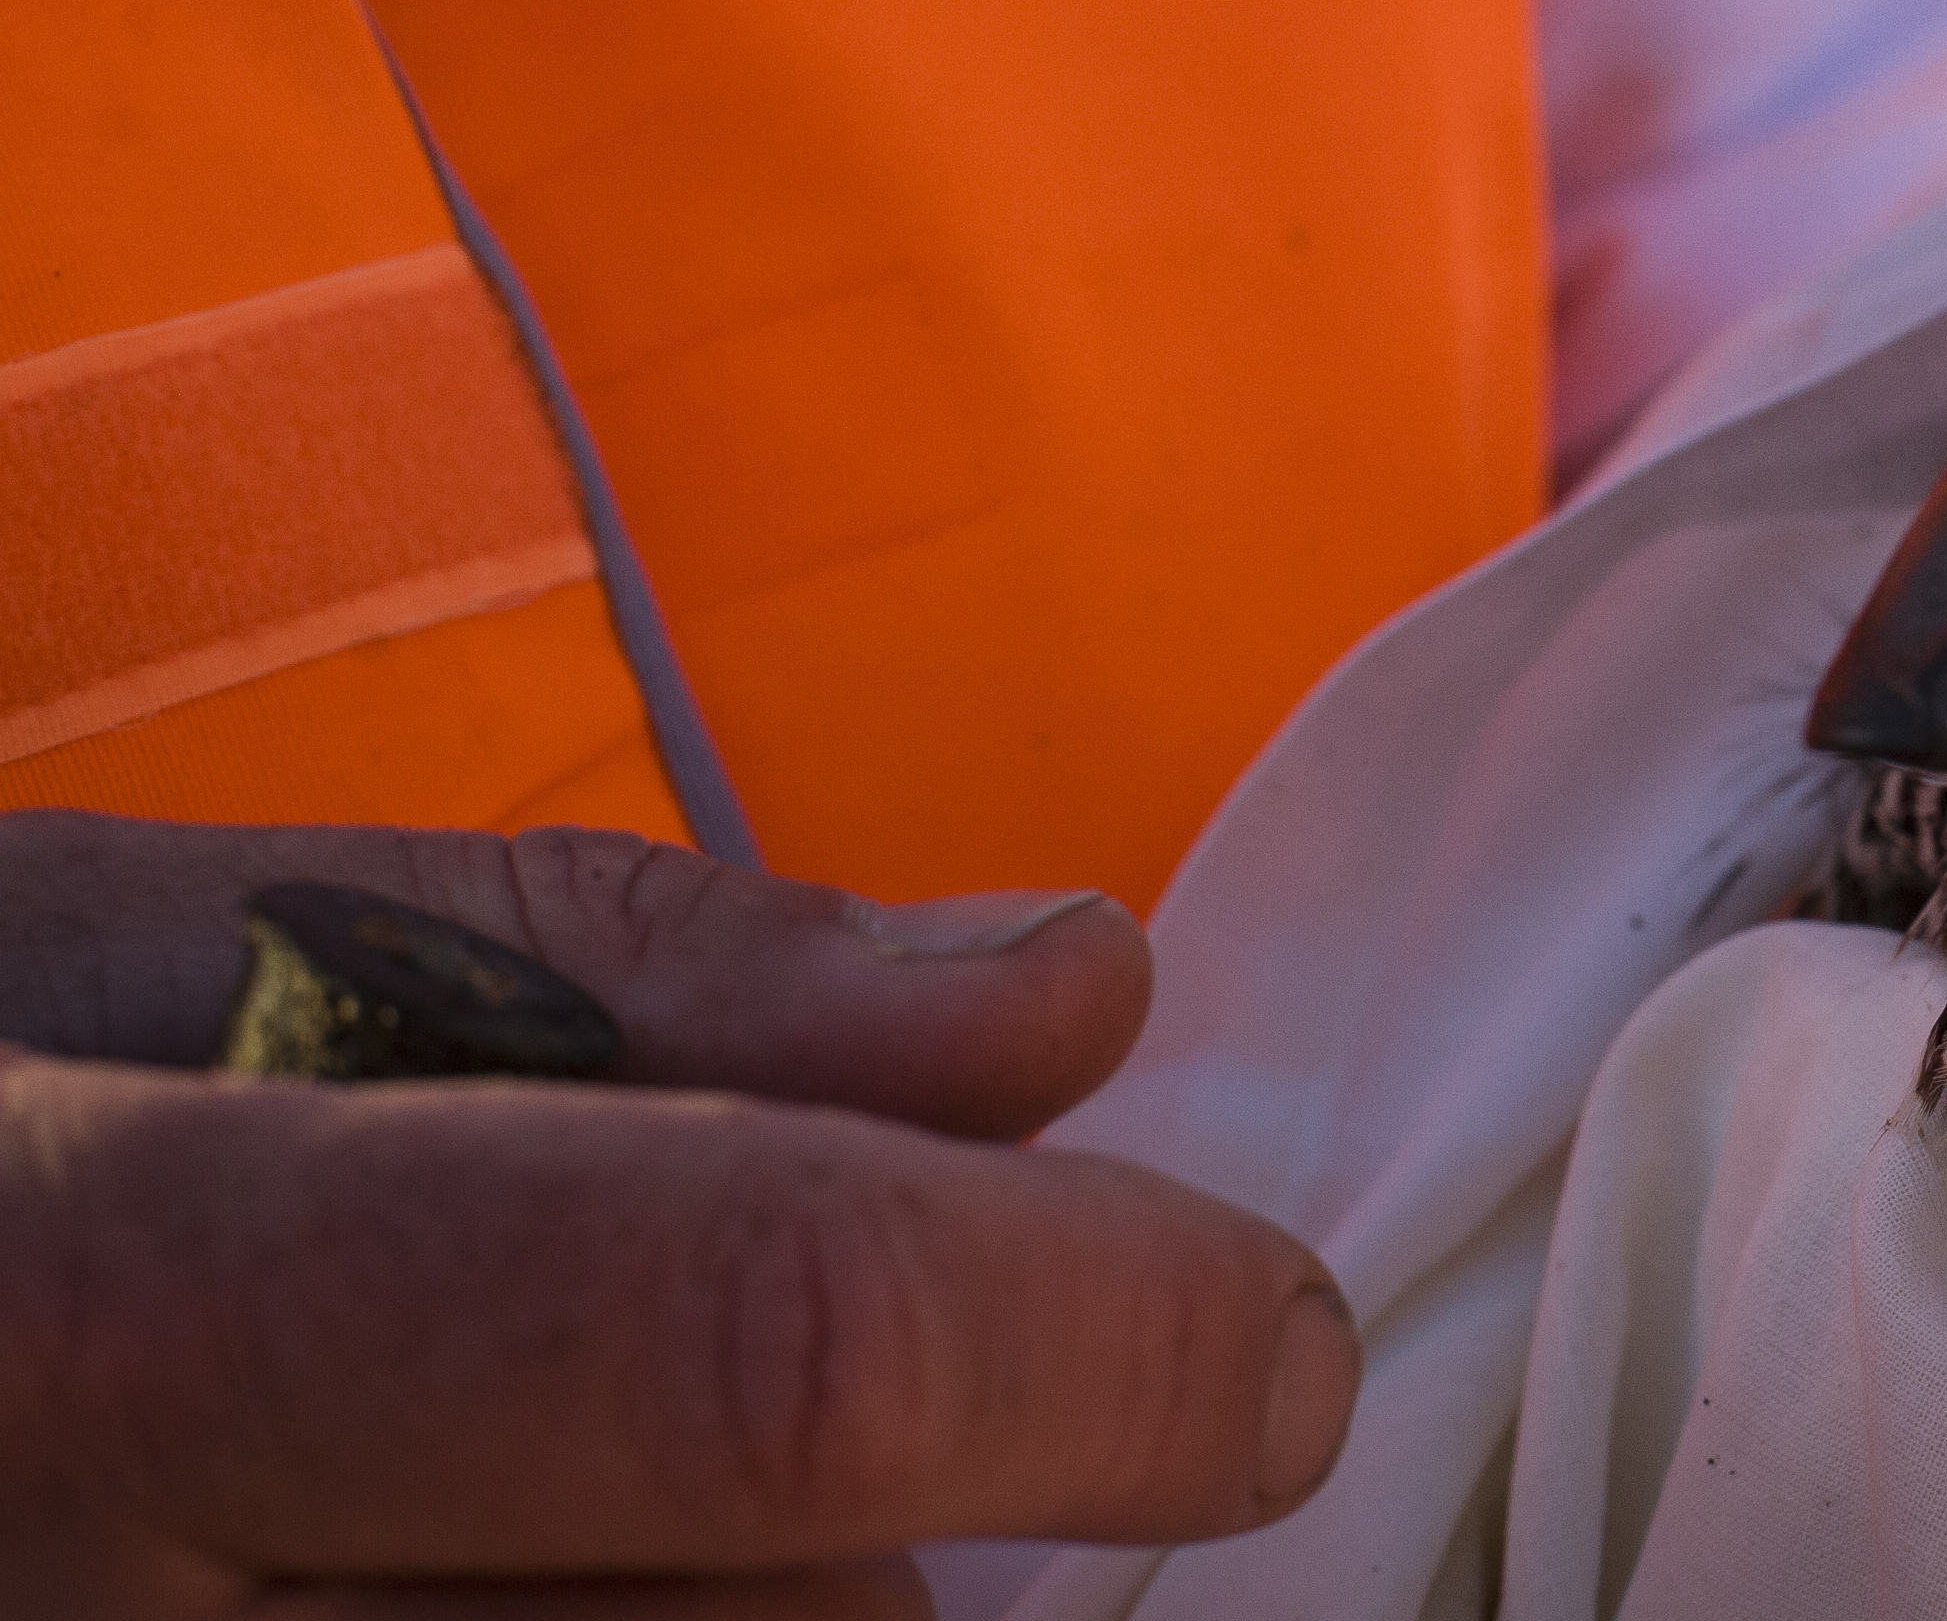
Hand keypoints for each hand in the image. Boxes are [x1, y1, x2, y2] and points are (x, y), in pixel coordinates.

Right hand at [0, 814, 1356, 1615]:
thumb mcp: (98, 941)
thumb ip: (618, 972)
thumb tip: (1078, 1002)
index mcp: (72, 1298)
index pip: (758, 1349)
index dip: (1104, 1347)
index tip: (1276, 1345)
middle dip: (856, 1542)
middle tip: (654, 1423)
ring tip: (475, 1526)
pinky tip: (467, 1591)